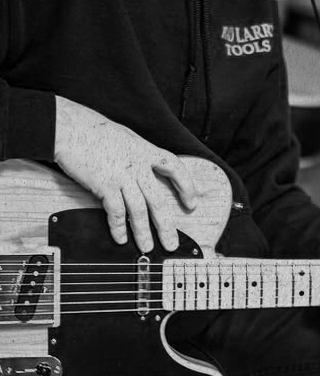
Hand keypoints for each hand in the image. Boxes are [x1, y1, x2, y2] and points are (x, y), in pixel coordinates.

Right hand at [53, 96, 197, 251]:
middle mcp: (138, 165)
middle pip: (158, 200)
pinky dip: (119, 227)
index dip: (186, 186)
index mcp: (145, 150)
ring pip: (139, 210)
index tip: (192, 203)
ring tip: (146, 247)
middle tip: (171, 243)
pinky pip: (116, 211)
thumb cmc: (93, 131)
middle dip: (166, 225)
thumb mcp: (125, 137)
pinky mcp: (105, 184)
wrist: (71, 128)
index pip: (175, 167)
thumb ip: (136, 153)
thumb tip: (141, 168)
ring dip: (143, 232)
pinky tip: (121, 238)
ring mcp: (122, 176)